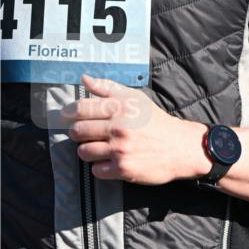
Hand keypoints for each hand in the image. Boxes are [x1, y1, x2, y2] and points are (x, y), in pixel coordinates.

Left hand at [64, 75, 210, 183]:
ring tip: (100, 149)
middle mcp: (118, 128)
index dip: (69, 113)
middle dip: (79, 134)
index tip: (68, 117)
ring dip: (88, 151)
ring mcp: (120, 150)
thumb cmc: (157, 121)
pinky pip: (96, 170)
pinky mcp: (123, 169)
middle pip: (77, 132)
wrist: (181, 147)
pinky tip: (110, 162)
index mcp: (119, 108)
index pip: (80, 109)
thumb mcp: (136, 98)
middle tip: (87, 135)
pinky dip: (100, 168)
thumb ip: (108, 88)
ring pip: (83, 152)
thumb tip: (84, 79)